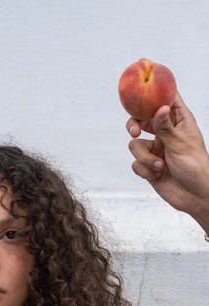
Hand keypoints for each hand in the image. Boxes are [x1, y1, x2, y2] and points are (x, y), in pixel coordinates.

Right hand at [126, 93, 208, 228]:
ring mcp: (157, 149)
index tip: (141, 84)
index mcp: (179, 121)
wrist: (195, 197)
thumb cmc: (195, 168)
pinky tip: (157, 175)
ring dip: (144, 157)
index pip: (165, 98)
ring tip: (158, 166)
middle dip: (135, 125)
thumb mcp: (180, 145)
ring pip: (136, 145)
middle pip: (142, 119)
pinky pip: (136, 163)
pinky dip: (144, 170)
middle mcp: (166, 132)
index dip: (153, 90)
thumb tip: (160, 107)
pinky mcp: (149, 166)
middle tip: (135, 132)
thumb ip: (165, 127)